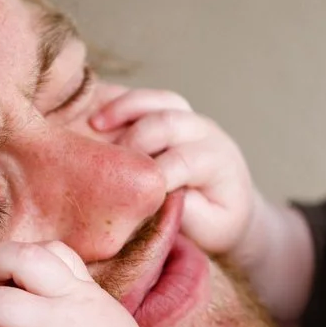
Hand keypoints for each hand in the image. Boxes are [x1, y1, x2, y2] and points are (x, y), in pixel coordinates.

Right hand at [91, 88, 260, 255]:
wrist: (230, 203)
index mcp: (217, 160)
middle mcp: (204, 132)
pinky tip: (95, 118)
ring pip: (157, 101)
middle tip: (107, 166)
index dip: (152, 176)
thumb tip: (162, 196)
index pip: (182, 161)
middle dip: (134, 142)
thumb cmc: (217, 220)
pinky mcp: (169, 111)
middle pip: (168, 123)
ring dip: (124, 109)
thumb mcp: (212, 229)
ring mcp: (187, 117)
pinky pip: (145, 98)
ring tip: (94, 124)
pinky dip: (120, 103)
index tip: (127, 197)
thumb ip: (190, 213)